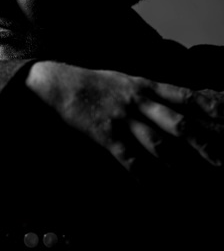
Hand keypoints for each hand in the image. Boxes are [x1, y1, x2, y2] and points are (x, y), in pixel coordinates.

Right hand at [26, 61, 223, 176]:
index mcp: (145, 86)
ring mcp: (123, 119)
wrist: (62, 83)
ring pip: (158, 142)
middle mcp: (138, 102)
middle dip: (204, 142)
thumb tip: (179, 99)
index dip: (212, 108)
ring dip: (181, 162)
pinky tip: (155, 190)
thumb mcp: (127, 80)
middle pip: (179, 123)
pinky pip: (129, 159)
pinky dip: (144, 176)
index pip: (186, 97)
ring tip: (199, 178)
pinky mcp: (106, 134)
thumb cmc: (97, 83)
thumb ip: (152, 91)